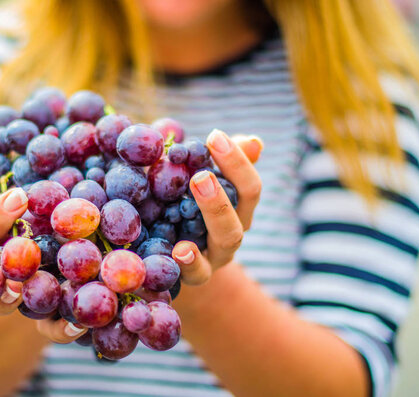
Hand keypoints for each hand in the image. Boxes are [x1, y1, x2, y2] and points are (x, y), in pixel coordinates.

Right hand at [0, 114, 87, 342]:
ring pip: (27, 304)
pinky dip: (68, 324)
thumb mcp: (21, 172)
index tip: (19, 196)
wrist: (77, 245)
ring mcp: (34, 296)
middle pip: (0, 273)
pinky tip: (82, 320)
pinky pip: (61, 326)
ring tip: (51, 290)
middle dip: (12, 261)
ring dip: (35, 299)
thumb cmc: (40, 204)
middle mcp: (10, 269)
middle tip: (27, 250)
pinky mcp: (62, 316)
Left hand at [172, 129, 262, 284]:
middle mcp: (232, 232)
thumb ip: (217, 161)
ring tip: (195, 198)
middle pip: (241, 213)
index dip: (237, 161)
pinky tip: (179, 250)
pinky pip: (196, 272)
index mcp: (237, 208)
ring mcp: (216, 257)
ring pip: (227, 239)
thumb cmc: (180, 207)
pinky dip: (190, 262)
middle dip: (226, 189)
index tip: (214, 137)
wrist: (164, 257)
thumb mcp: (195, 182)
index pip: (248, 187)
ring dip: (214, 215)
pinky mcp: (194, 276)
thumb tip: (254, 142)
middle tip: (202, 174)